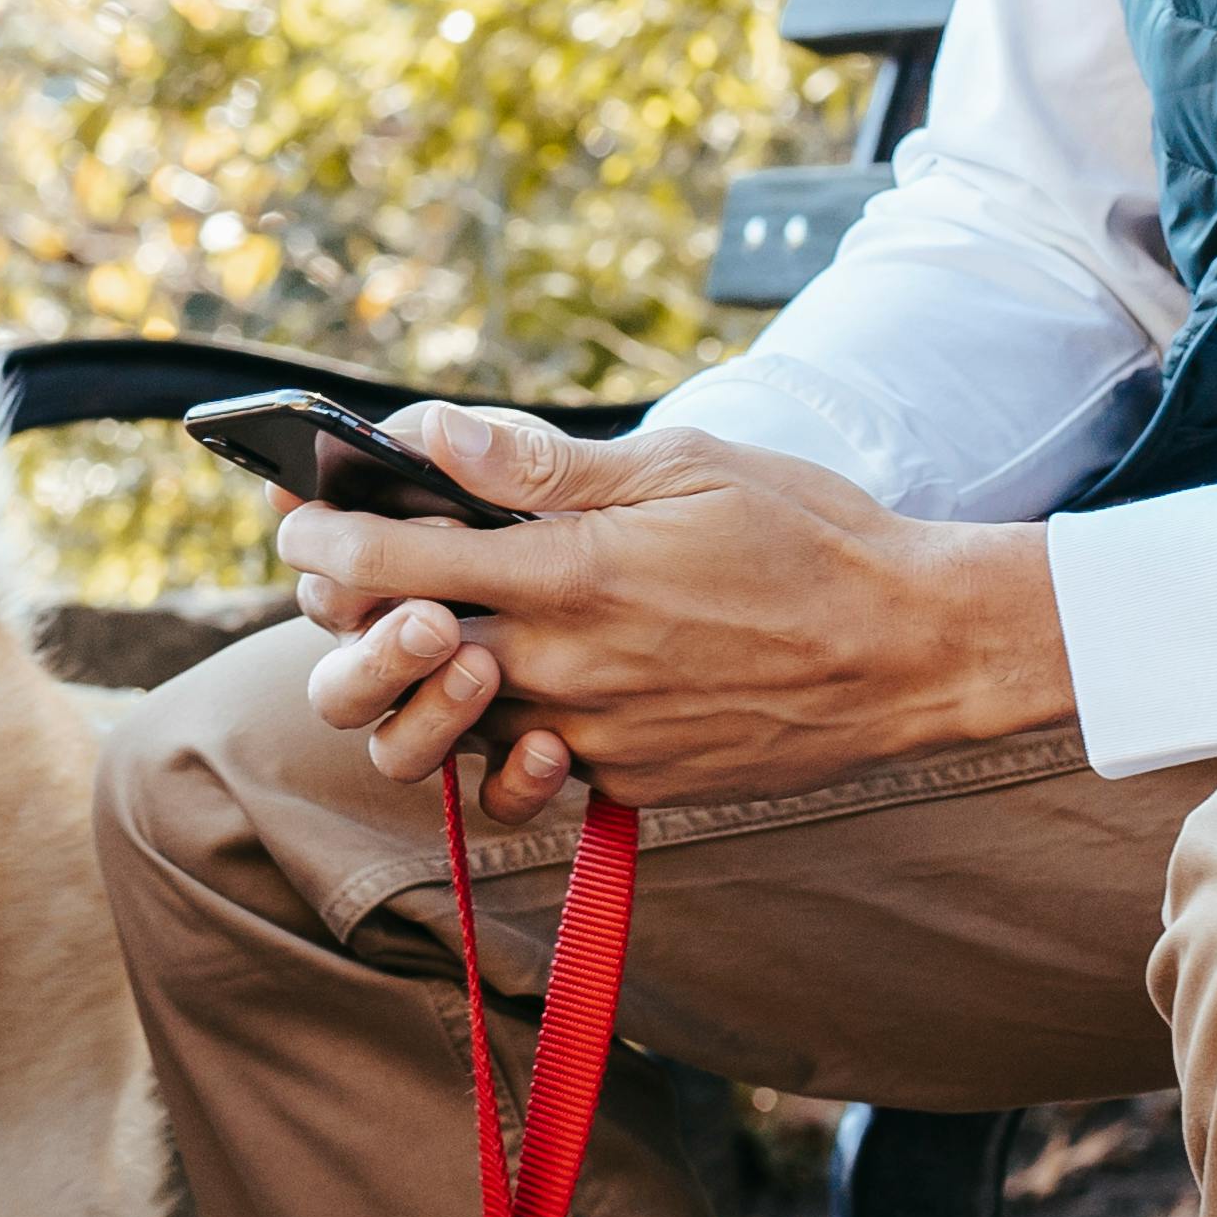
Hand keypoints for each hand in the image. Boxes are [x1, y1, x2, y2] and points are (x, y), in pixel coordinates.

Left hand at [289, 406, 1075, 820]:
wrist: (915, 653)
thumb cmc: (809, 534)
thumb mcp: (683, 465)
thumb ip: (544, 465)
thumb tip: (432, 432)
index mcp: (571, 575)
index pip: (394, 567)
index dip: (327, 542)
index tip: (301, 520)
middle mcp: (566, 668)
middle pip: (401, 658)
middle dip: (353, 619)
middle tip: (345, 579)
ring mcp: (595, 738)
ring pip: (457, 724)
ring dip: (425, 681)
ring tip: (438, 628)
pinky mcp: (630, 784)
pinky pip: (534, 768)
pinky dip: (514, 729)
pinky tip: (536, 683)